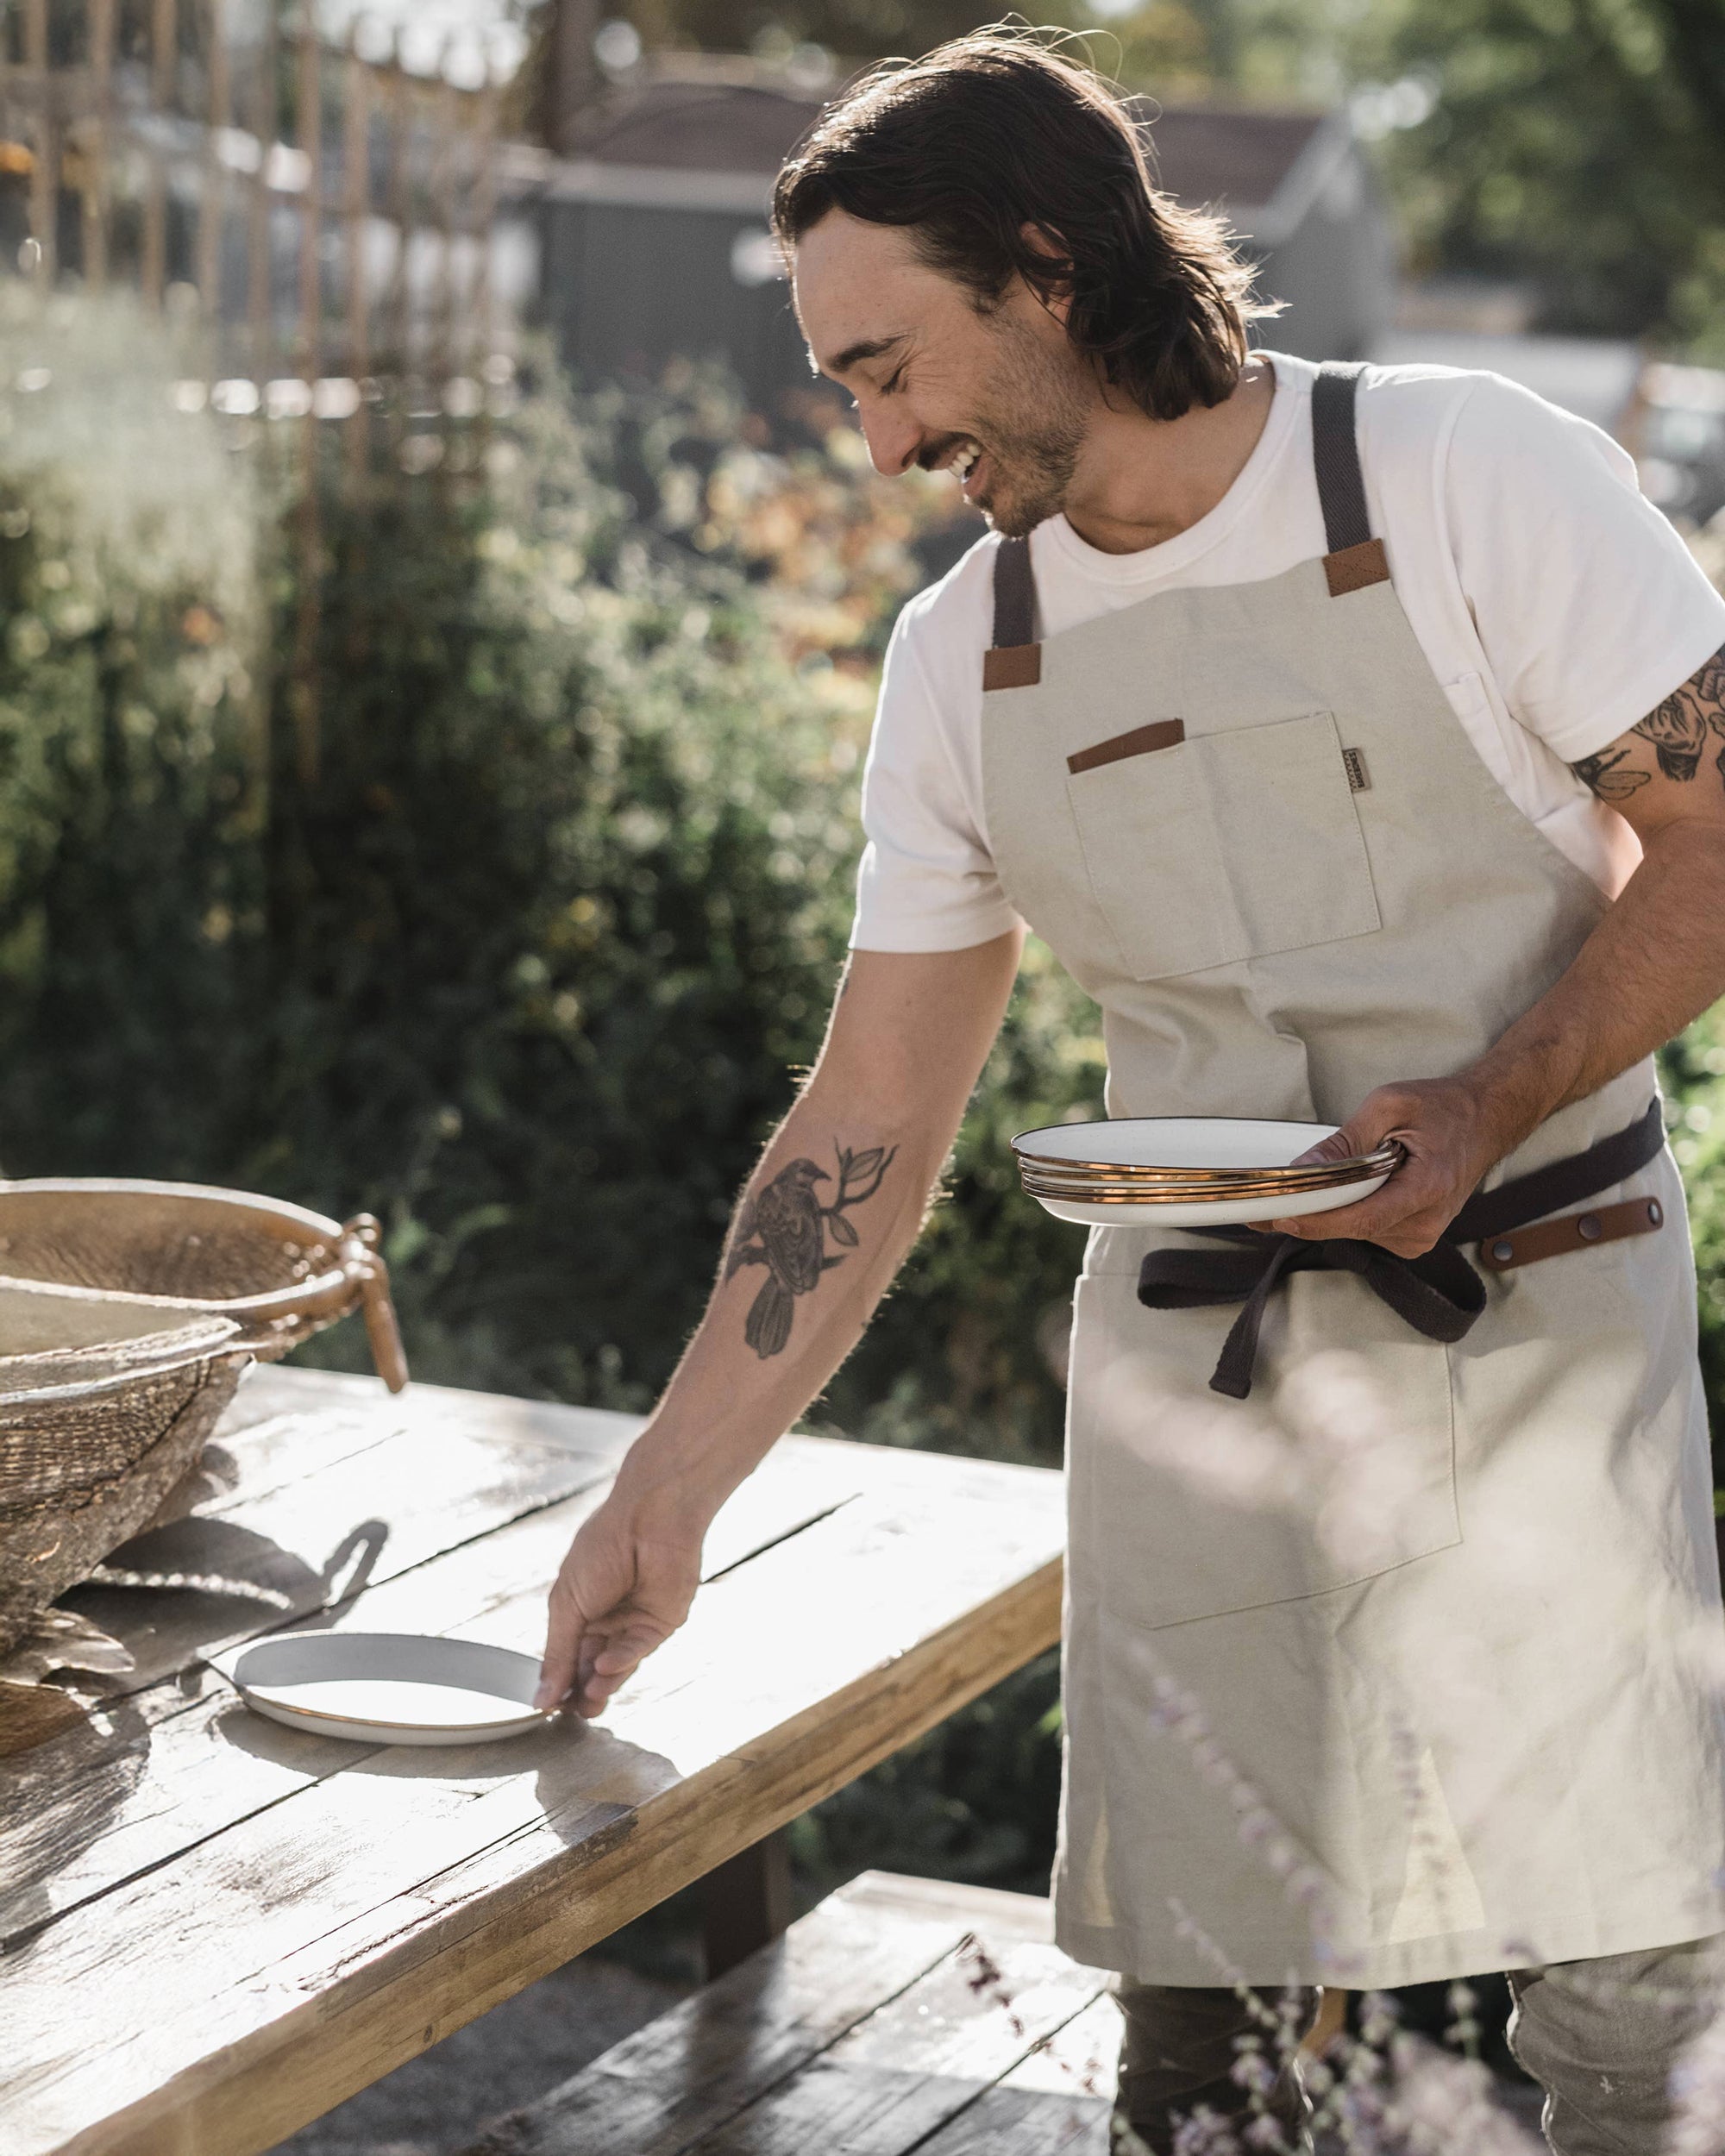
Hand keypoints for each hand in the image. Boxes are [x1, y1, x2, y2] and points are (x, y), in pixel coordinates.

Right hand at [534, 1485, 704, 1716]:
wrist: (648, 1517)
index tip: (548, 1707)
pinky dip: (623, 1659)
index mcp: (581, 1611)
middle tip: (573, 1712)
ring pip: (618, 1665)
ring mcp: (636, 1622)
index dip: (559, 1683)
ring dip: (603, 1682)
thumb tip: (540, 1697)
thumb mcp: (566, 1603)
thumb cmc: (602, 1548)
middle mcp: (609, 1619)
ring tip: (589, 1699)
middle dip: (583, 1692)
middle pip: (592, 1668)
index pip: (567, 1657)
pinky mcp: (663, 1622)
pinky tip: (605, 1664)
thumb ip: (557, 1652)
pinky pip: (640, 1648)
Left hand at [1265, 1074, 1520, 1257]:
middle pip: (1353, 1226)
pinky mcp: (1415, 1238)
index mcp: (1427, 1189)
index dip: (1318, 1220)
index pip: (1362, 1218)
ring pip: (1356, 1230)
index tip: (1283, 1216)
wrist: (1485, 1121)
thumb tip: (1303, 1170)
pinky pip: (1368, 1229)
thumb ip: (1345, 1142)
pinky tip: (1369, 1184)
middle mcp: (1427, 1222)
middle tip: (1284, 1190)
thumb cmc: (1443, 1109)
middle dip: (1317, 1208)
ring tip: (1357, 1169)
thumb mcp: (1389, 1106)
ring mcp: (1423, 1235)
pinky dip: (1357, 1208)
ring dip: (1341, 1205)